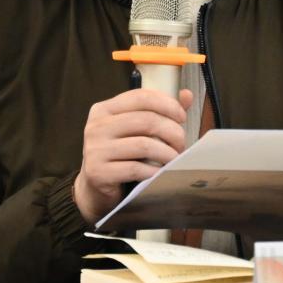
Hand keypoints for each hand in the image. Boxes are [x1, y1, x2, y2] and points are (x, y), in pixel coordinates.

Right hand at [72, 87, 192, 224]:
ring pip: (144, 145)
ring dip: (167, 153)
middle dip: (172, 132)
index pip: (141, 97)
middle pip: (146, 120)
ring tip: (175, 159)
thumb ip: (160, 112)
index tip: (182, 117)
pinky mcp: (98, 173)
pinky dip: (154, 171)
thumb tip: (187, 95)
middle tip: (181, 144)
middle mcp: (96, 126)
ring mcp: (95, 149)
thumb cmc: (121, 155)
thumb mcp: (136, 130)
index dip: (167, 104)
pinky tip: (161, 173)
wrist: (95, 188)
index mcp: (104, 109)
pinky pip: (136, 169)